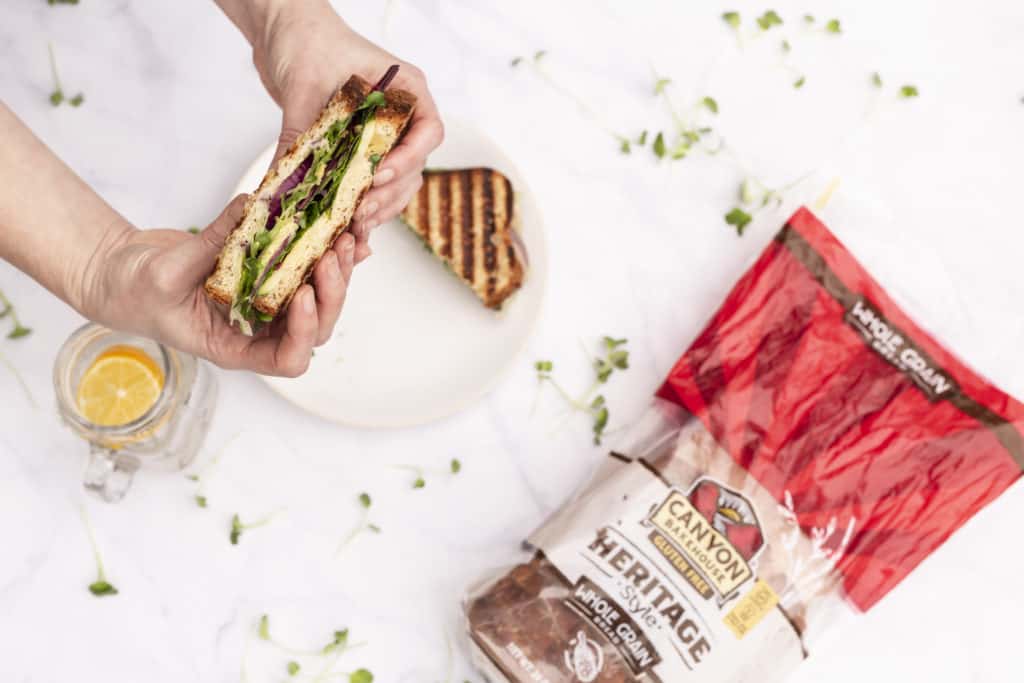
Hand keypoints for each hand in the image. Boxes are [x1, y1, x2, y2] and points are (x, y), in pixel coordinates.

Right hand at [81, 196, 354, 376]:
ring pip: (318, 298)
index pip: (287, 360)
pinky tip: (342, 231)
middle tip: (331, 255)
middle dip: (330, 293)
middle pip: (314, 327)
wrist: (121, 274)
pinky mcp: (265, 275)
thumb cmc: (134, 291)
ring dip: (334, 272)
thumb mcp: (166, 273)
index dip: (304, 332)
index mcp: (235, 348)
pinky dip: (323, 253)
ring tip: (342, 238)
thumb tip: (252, 207)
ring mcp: (265, 304)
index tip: (303, 294)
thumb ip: (210, 244)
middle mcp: (258, 331)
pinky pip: (304, 269)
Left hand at [251, 0, 443, 261]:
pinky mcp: (360, 149)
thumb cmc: (306, 41)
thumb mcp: (304, 89)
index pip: (428, 131)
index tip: (379, 175)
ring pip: (397, 182)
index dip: (409, 159)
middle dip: (388, 192)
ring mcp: (384, 133)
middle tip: (360, 210)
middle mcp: (401, 114)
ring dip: (379, 204)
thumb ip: (301, 136)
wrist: (284, 31)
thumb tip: (286, 186)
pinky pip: (372, 184)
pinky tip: (346, 221)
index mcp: (406, 88)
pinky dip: (362, 203)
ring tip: (353, 221)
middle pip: (413, 165)